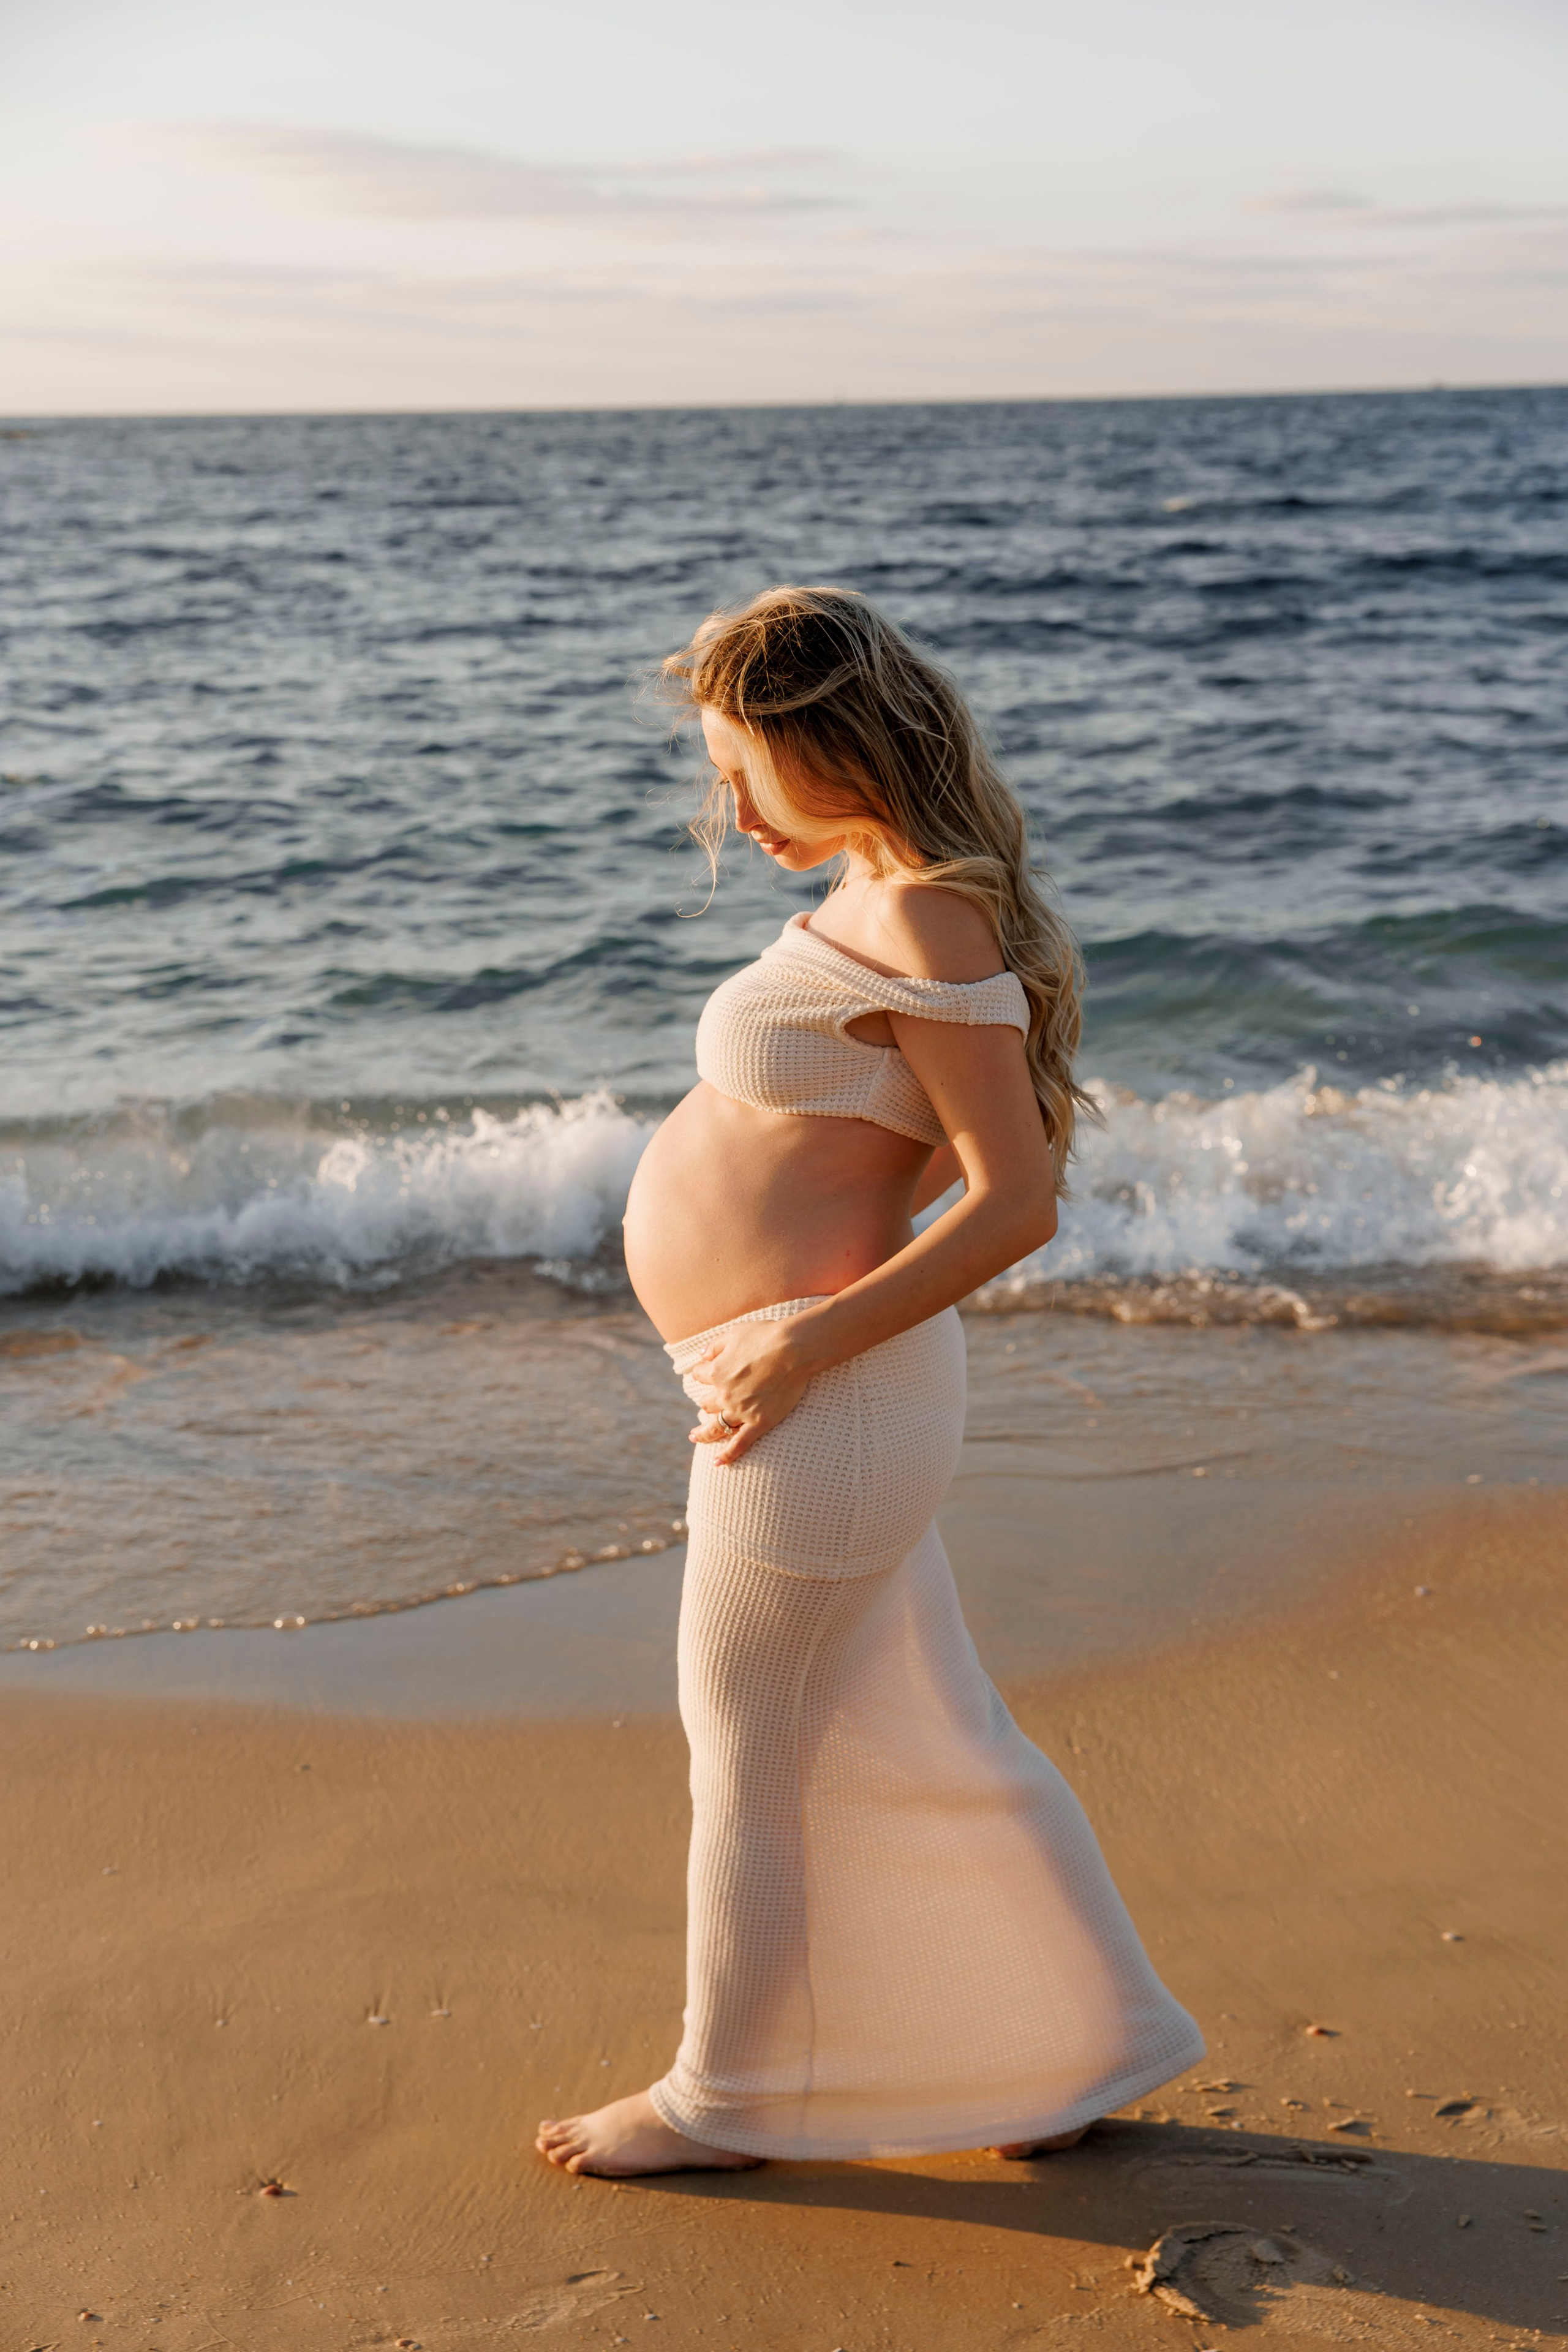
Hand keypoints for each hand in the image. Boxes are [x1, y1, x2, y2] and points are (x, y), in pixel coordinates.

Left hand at [685, 1316, 818, 1464]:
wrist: (793, 1349)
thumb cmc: (766, 1336)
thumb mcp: (734, 1333)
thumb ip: (715, 1345)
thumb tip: (701, 1355)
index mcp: (717, 1371)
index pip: (700, 1375)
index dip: (701, 1373)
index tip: (704, 1372)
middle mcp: (724, 1394)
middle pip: (707, 1403)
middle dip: (705, 1403)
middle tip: (705, 1405)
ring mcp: (741, 1411)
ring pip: (716, 1426)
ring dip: (703, 1433)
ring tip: (696, 1437)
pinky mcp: (759, 1422)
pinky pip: (739, 1444)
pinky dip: (728, 1455)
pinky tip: (718, 1463)